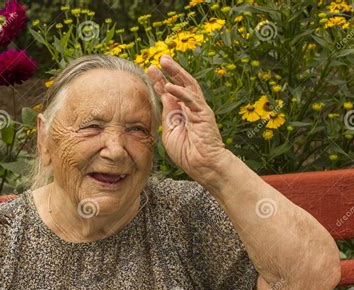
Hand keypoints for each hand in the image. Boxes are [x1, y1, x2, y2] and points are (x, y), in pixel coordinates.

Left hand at [147, 55, 225, 182]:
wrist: (202, 166)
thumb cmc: (186, 153)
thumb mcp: (170, 132)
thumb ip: (167, 114)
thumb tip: (164, 97)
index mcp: (180, 113)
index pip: (170, 93)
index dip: (160, 81)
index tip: (150, 70)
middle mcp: (190, 108)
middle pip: (180, 84)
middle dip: (170, 71)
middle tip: (159, 59)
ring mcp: (198, 109)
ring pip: (188, 85)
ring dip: (176, 72)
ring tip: (165, 62)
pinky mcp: (203, 114)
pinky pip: (190, 99)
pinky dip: (180, 92)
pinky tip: (169, 85)